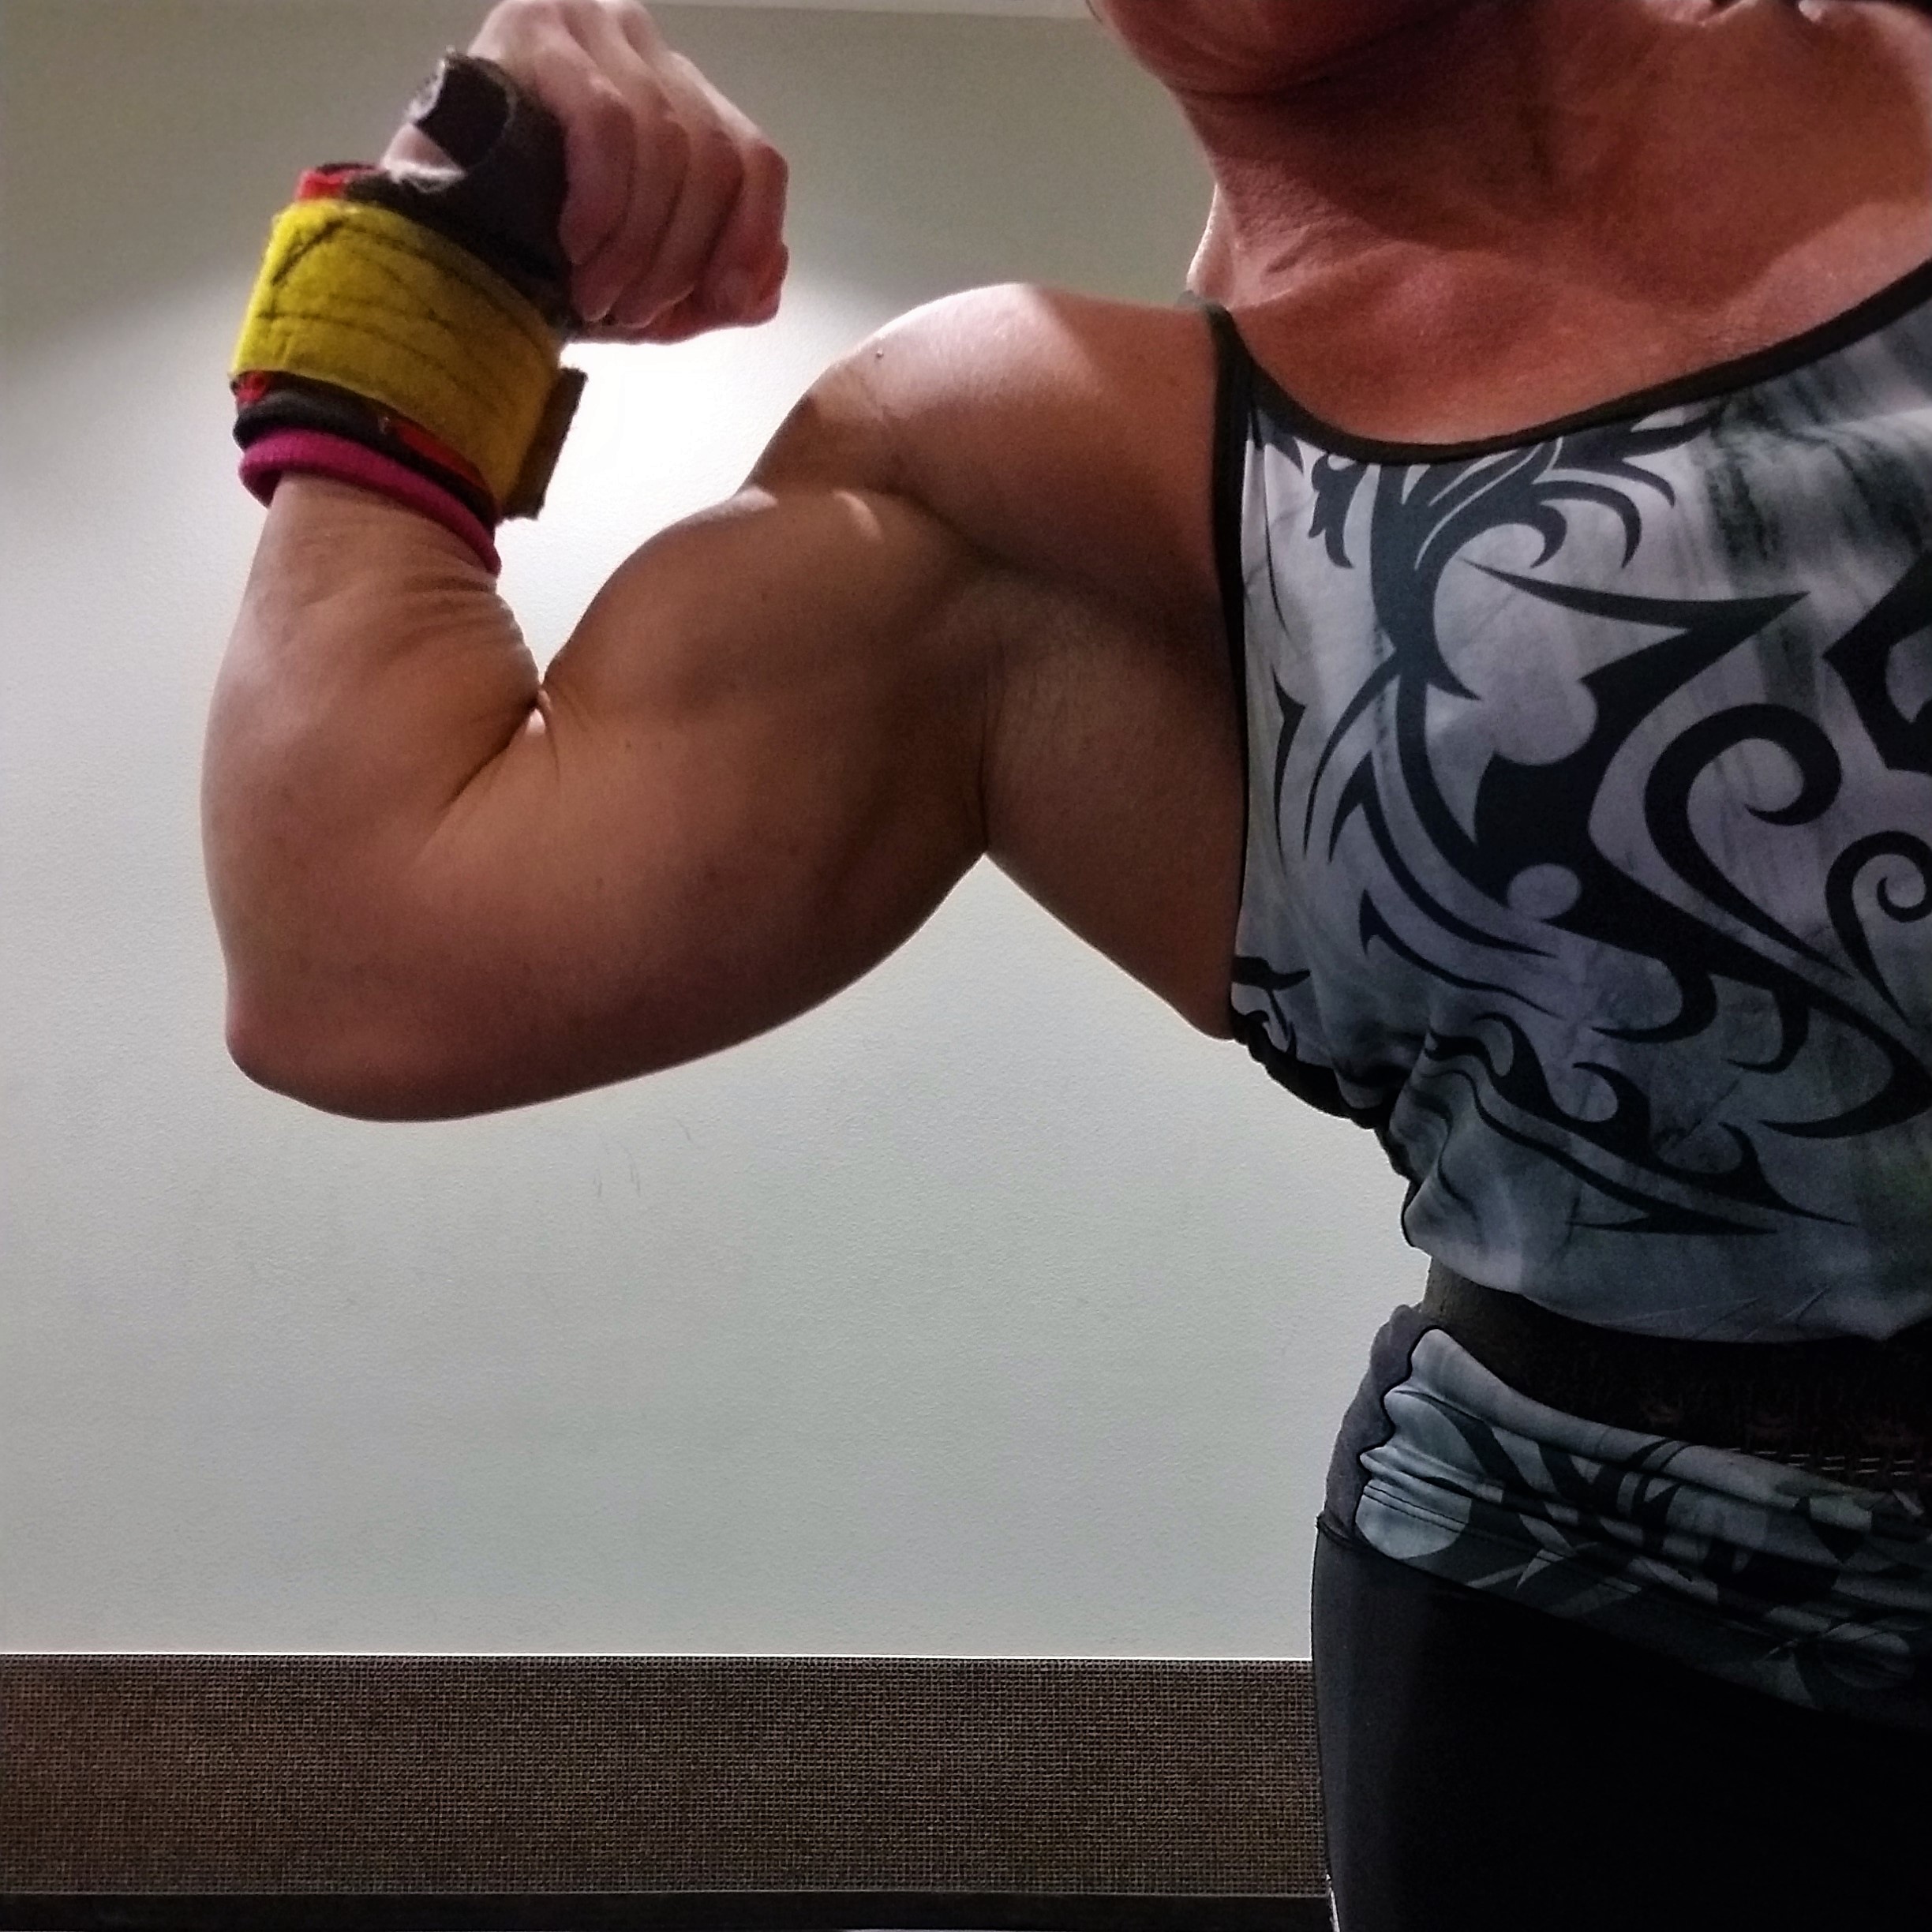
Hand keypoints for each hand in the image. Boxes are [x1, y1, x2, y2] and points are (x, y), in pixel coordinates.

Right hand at [383, 0, 788, 341]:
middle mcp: (638, 44)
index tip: (724, 300)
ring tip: (600, 295)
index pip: (752, 156)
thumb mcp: (641, 284)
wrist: (415, 238)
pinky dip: (604, 201)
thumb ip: (712, 286)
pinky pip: (608, 125)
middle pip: (712, 156)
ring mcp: (586, 27)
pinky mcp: (534, 32)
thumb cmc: (526, 252)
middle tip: (637, 314)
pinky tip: (575, 245)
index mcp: (675, 96)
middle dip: (681, 255)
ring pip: (667, 146)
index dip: (750, 235)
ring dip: (639, 243)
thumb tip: (765, 285)